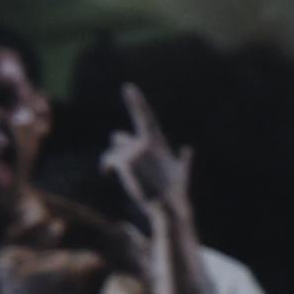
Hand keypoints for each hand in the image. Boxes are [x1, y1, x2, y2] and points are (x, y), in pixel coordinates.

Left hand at [102, 84, 194, 221]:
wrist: (167, 206)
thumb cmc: (175, 192)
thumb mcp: (180, 172)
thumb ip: (183, 159)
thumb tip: (188, 149)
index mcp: (158, 142)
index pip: (146, 117)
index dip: (137, 101)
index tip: (128, 87)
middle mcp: (146, 143)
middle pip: (119, 139)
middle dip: (118, 149)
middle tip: (124, 164)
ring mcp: (135, 151)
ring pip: (113, 152)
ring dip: (112, 162)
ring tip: (114, 173)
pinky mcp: (125, 161)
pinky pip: (108, 160)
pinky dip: (105, 167)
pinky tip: (106, 174)